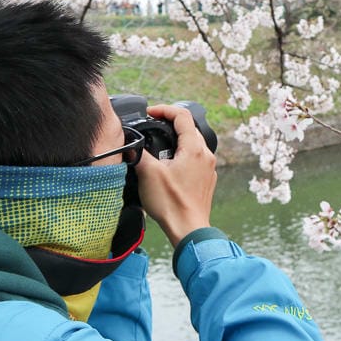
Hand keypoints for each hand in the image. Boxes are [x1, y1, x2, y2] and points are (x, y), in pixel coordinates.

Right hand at [134, 104, 216, 245]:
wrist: (188, 230)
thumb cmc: (172, 204)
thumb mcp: (148, 173)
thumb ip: (138, 152)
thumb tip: (131, 144)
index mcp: (195, 149)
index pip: (182, 115)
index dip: (164, 110)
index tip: (150, 113)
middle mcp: (206, 156)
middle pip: (190, 128)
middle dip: (170, 123)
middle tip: (153, 126)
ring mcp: (209, 169)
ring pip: (194, 144)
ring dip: (177, 140)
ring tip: (159, 145)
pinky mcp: (206, 181)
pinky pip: (196, 160)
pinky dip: (183, 155)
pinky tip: (169, 166)